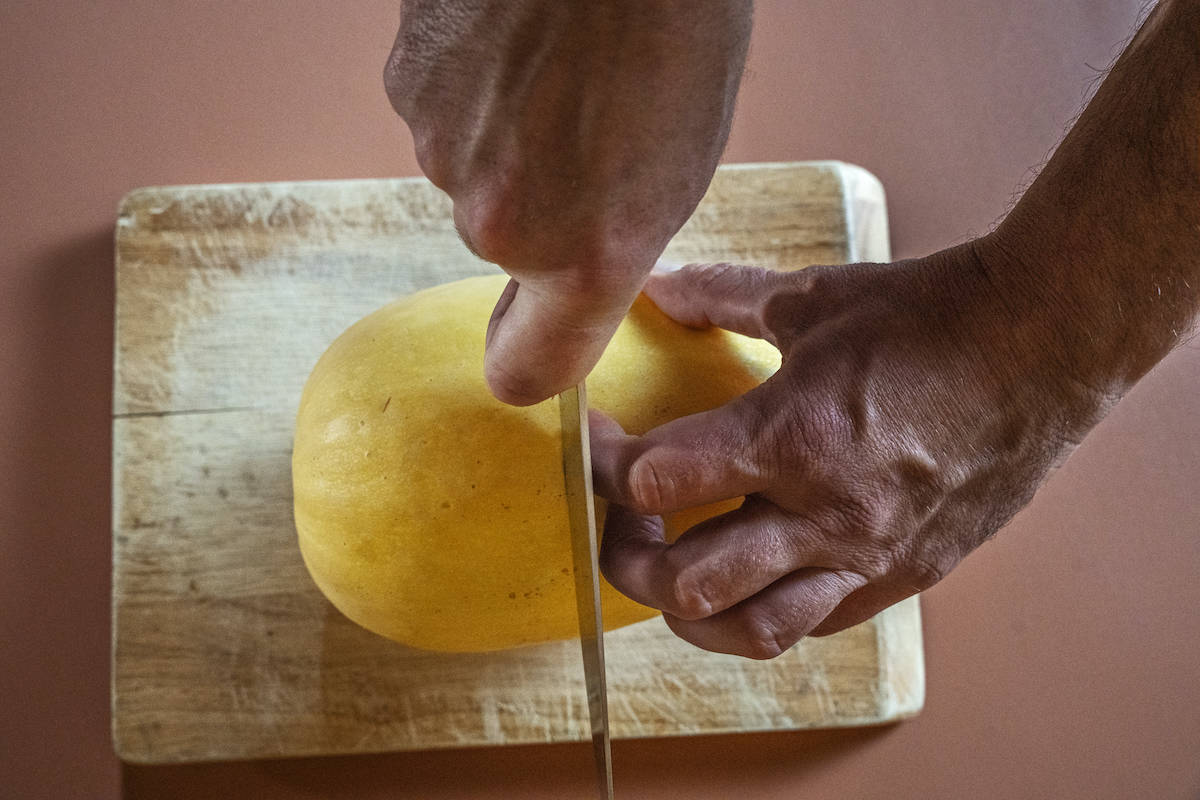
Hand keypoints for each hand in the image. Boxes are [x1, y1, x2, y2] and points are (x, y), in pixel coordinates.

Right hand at [384, 0, 751, 404]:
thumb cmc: (678, 26)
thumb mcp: (679, 165)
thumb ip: (606, 244)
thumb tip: (553, 270)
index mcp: (585, 252)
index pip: (528, 371)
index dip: (526, 360)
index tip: (529, 341)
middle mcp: (501, 220)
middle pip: (502, 244)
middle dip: (538, 202)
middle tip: (588, 125)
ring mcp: (444, 149)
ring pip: (469, 170)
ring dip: (506, 134)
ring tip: (561, 65)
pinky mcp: (408, 84)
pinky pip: (441, 110)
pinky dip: (474, 85)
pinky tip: (518, 35)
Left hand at [591, 243, 1113, 658]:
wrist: (1045, 347)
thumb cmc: (931, 317)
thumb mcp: (814, 297)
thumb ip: (723, 296)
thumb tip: (659, 287)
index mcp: (793, 435)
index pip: (656, 481)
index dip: (603, 462)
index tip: (597, 435)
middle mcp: (825, 514)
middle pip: (684, 582)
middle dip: (627, 555)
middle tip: (624, 516)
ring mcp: (867, 556)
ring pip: (748, 631)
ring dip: (688, 610)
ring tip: (672, 569)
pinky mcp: (903, 577)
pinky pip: (813, 624)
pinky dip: (762, 612)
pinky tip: (750, 575)